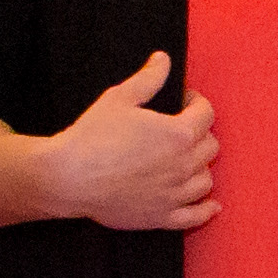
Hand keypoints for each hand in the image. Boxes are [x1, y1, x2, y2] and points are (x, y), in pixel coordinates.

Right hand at [41, 51, 217, 229]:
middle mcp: (183, 165)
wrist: (66, 177)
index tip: (185, 101)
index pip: (205, 114)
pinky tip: (211, 205)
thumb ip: (147, 80)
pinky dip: (205, 210)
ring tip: (187, 161)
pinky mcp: (161, 217)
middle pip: (209, 146)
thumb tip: (163, 60)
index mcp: (178, 134)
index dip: (196, 102)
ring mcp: (174, 194)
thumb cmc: (91, 137)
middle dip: (199, 133)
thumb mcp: (119, 99)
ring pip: (205, 180)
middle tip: (183, 129)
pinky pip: (194, 216)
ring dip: (200, 167)